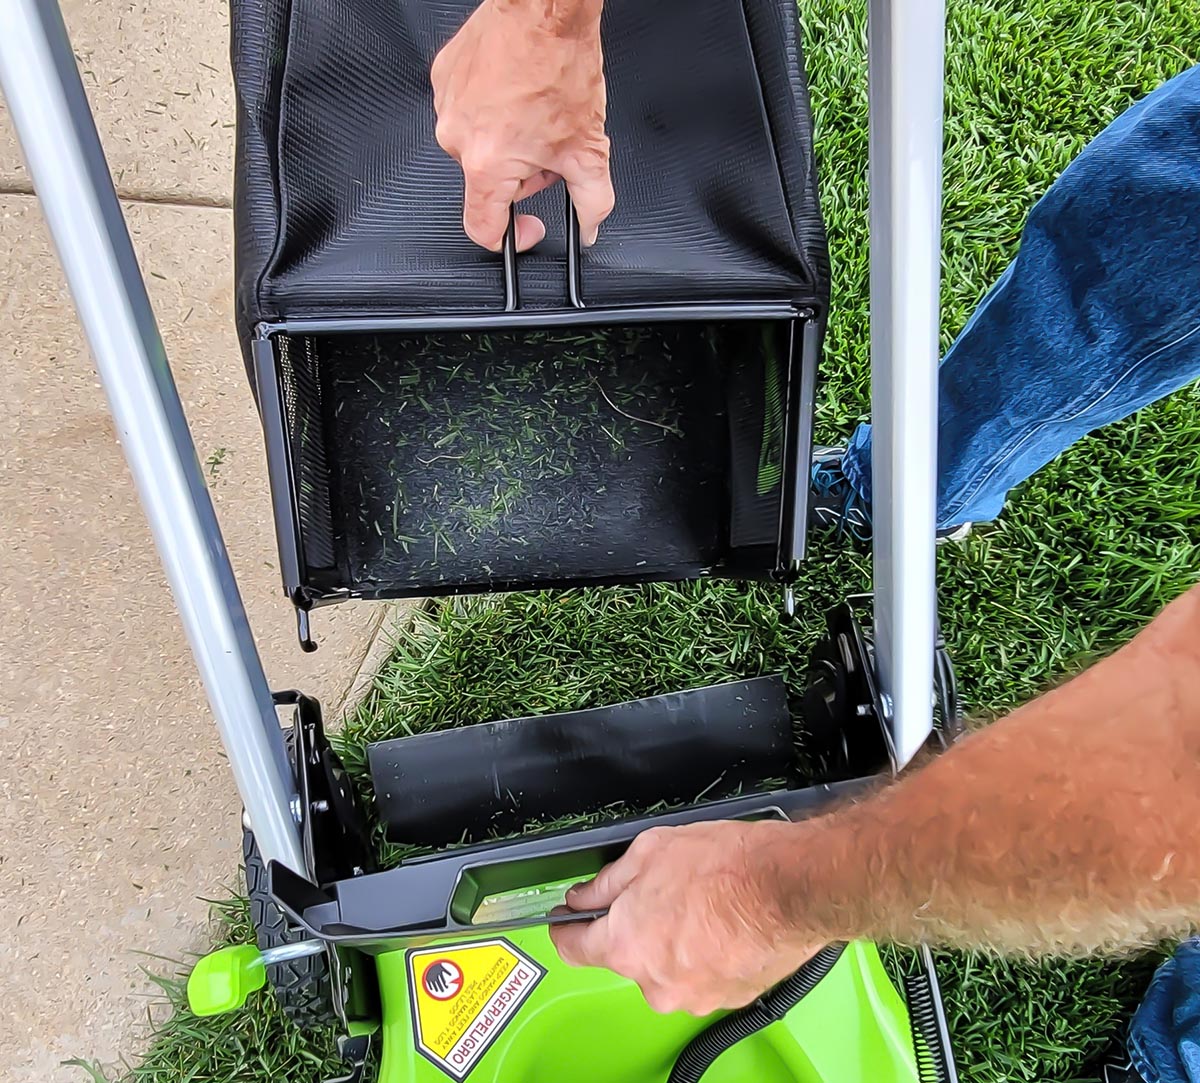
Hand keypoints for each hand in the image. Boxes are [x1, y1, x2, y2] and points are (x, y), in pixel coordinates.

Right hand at [431, 0, 614, 251]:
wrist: (544, 7)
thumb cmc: (559, 65)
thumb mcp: (588, 147)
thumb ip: (592, 200)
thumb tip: (590, 225)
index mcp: (486, 164)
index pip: (482, 228)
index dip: (510, 238)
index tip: (527, 228)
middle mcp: (457, 137)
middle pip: (488, 182)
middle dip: (523, 173)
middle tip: (550, 146)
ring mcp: (447, 106)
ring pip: (479, 146)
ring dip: (509, 140)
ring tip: (537, 110)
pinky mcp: (444, 78)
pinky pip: (468, 111)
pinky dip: (494, 109)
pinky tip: (519, 90)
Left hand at [550, 821, 825, 1014]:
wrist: (790, 888)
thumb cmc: (727, 868)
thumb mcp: (650, 851)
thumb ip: (607, 881)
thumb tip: (586, 895)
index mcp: (625, 946)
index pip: (572, 948)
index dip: (566, 927)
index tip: (567, 918)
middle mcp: (654, 983)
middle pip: (625, 955)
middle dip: (634, 924)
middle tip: (659, 889)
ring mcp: (692, 996)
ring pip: (665, 966)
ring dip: (673, 939)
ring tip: (701, 902)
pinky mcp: (727, 998)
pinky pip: (700, 974)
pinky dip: (704, 952)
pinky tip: (721, 921)